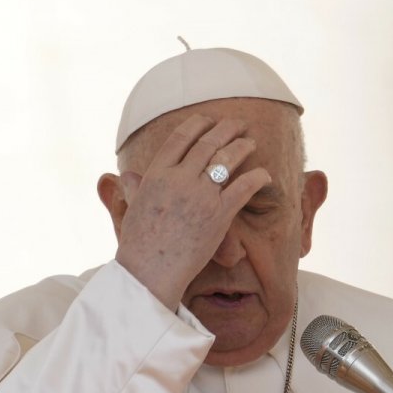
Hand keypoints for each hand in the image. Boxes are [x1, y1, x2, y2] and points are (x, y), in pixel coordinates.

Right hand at [112, 115, 270, 308]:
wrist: (150, 271)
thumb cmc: (139, 245)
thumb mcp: (132, 208)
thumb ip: (135, 188)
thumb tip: (128, 177)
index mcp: (156, 174)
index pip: (181, 137)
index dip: (198, 124)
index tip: (208, 121)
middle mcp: (179, 178)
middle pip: (208, 143)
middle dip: (226, 130)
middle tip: (238, 124)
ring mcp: (201, 195)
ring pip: (227, 159)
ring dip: (242, 146)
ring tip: (251, 142)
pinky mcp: (219, 214)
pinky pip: (243, 187)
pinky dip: (257, 177)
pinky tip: (265, 175)